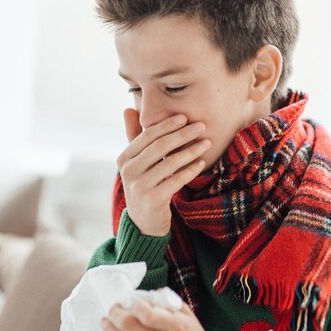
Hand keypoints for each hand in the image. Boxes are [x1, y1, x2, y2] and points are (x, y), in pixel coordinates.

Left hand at [101, 299, 216, 330]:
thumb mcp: (188, 316)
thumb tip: (146, 294)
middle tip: (112, 309)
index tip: (130, 301)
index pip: (147, 313)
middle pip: (128, 326)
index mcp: (174, 326)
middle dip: (114, 314)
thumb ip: (168, 301)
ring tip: (106, 323)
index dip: (134, 305)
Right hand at [117, 108, 210, 235]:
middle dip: (182, 134)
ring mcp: (140, 186)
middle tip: (201, 126)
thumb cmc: (144, 184)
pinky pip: (176, 180)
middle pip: (159, 146)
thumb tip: (128, 108)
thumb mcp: (135, 162)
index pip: (147, 136)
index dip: (166, 125)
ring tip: (206, 143)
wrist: (143, 222)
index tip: (184, 117)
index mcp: (124, 158)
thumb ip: (133, 136)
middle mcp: (129, 171)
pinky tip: (201, 162)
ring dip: (191, 150)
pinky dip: (190, 169)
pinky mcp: (153, 199)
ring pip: (170, 162)